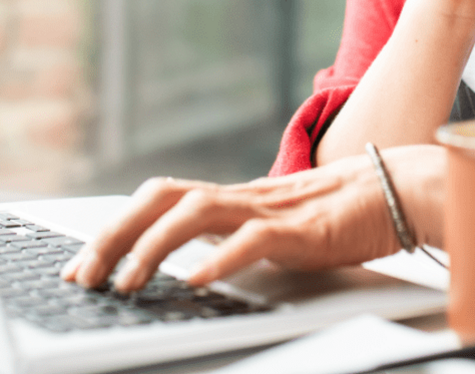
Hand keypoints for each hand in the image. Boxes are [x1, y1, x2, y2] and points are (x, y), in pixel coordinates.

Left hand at [60, 146, 445, 291]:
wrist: (393, 190)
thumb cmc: (335, 215)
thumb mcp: (270, 227)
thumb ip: (231, 236)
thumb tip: (186, 261)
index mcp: (230, 198)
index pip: (158, 199)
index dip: (114, 227)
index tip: (81, 265)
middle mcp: (240, 197)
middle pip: (162, 197)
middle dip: (115, 234)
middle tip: (84, 275)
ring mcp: (269, 209)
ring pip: (196, 212)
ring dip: (153, 246)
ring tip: (128, 283)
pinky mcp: (300, 229)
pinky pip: (253, 240)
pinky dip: (220, 258)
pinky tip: (195, 280)